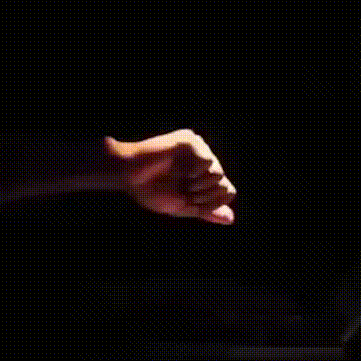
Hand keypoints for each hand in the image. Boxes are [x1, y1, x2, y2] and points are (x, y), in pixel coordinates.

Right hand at [105, 130, 235, 224]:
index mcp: (205, 175)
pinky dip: (192, 172)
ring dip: (197, 186)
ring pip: (218, 174)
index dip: (208, 203)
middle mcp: (205, 160)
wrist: (129, 176)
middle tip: (182, 190)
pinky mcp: (191, 141)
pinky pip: (208, 161)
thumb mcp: (183, 207)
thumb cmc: (152, 191)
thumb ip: (208, 211)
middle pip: (224, 185)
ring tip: (179, 180)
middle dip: (202, 196)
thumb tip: (231, 219)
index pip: (226, 192)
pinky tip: (177, 168)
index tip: (187, 201)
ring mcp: (199, 149)